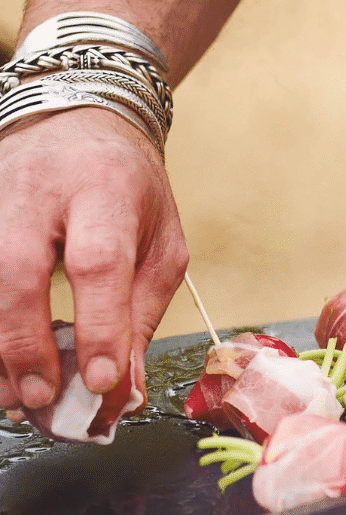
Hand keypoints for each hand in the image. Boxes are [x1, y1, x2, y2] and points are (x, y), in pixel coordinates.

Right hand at [0, 107, 188, 410]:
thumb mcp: (162, 239)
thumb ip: (144, 309)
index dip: (99, 326)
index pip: (99, 262)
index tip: (102, 381)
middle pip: (16, 269)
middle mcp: (39, 188)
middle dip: (25, 342)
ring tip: (13, 396)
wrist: (78, 118)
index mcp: (105, 189)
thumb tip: (124, 382)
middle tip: (42, 396)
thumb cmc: (129, 187)